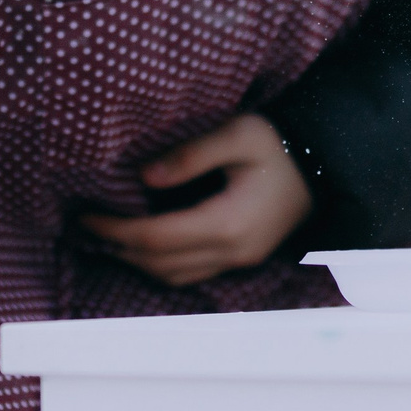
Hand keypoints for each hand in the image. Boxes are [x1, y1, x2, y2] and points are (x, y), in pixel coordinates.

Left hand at [79, 113, 312, 287]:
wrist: (326, 163)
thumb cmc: (282, 144)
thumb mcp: (238, 134)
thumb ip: (191, 155)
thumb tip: (144, 177)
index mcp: (228, 223)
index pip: (155, 238)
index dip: (115, 229)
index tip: (86, 215)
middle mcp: (232, 251)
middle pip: (159, 264)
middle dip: (117, 247)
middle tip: (84, 227)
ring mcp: (239, 259)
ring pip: (173, 276)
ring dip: (136, 261)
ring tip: (106, 237)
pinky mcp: (242, 257)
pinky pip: (190, 272)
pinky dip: (159, 263)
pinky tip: (143, 243)